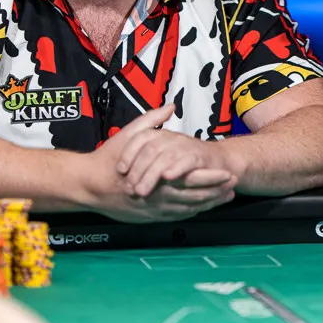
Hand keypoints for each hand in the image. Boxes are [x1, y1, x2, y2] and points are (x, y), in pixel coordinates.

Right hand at [76, 105, 236, 222]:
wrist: (88, 184)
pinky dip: (193, 212)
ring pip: (188, 209)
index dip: (212, 177)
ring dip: (209, 203)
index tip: (228, 172)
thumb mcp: (129, 134)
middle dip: (217, 192)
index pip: (191, 177)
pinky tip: (204, 208)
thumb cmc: (109, 158)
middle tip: (235, 186)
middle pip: (194, 196)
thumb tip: (171, 106)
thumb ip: (152, 120)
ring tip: (226, 197)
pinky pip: (176, 217)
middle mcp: (158, 194)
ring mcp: (154, 208)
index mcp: (157, 174)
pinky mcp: (149, 216)